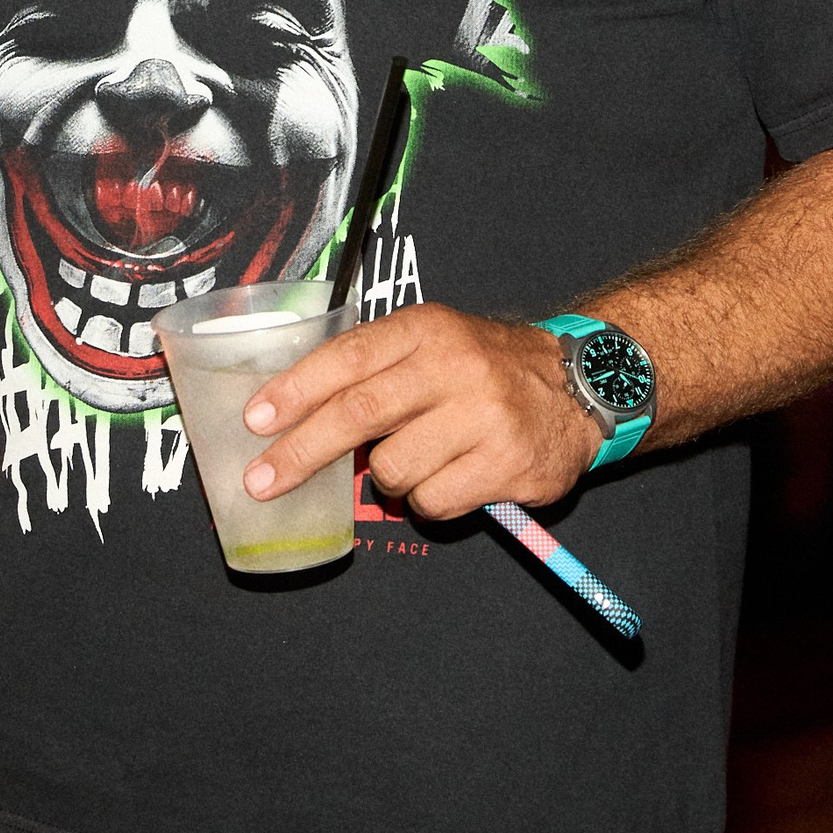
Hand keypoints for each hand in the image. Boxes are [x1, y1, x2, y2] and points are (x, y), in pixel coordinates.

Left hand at [241, 305, 598, 521]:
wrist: (577, 385)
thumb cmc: (483, 368)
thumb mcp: (431, 342)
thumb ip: (373, 367)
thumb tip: (290, 412)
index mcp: (425, 330)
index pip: (347, 357)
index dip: (295, 391)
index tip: (256, 420)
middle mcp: (454, 367)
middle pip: (358, 415)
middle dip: (300, 453)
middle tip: (262, 481)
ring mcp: (484, 417)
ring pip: (393, 470)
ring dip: (388, 480)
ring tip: (416, 460)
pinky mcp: (507, 464)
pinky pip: (434, 503)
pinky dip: (428, 502)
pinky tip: (450, 479)